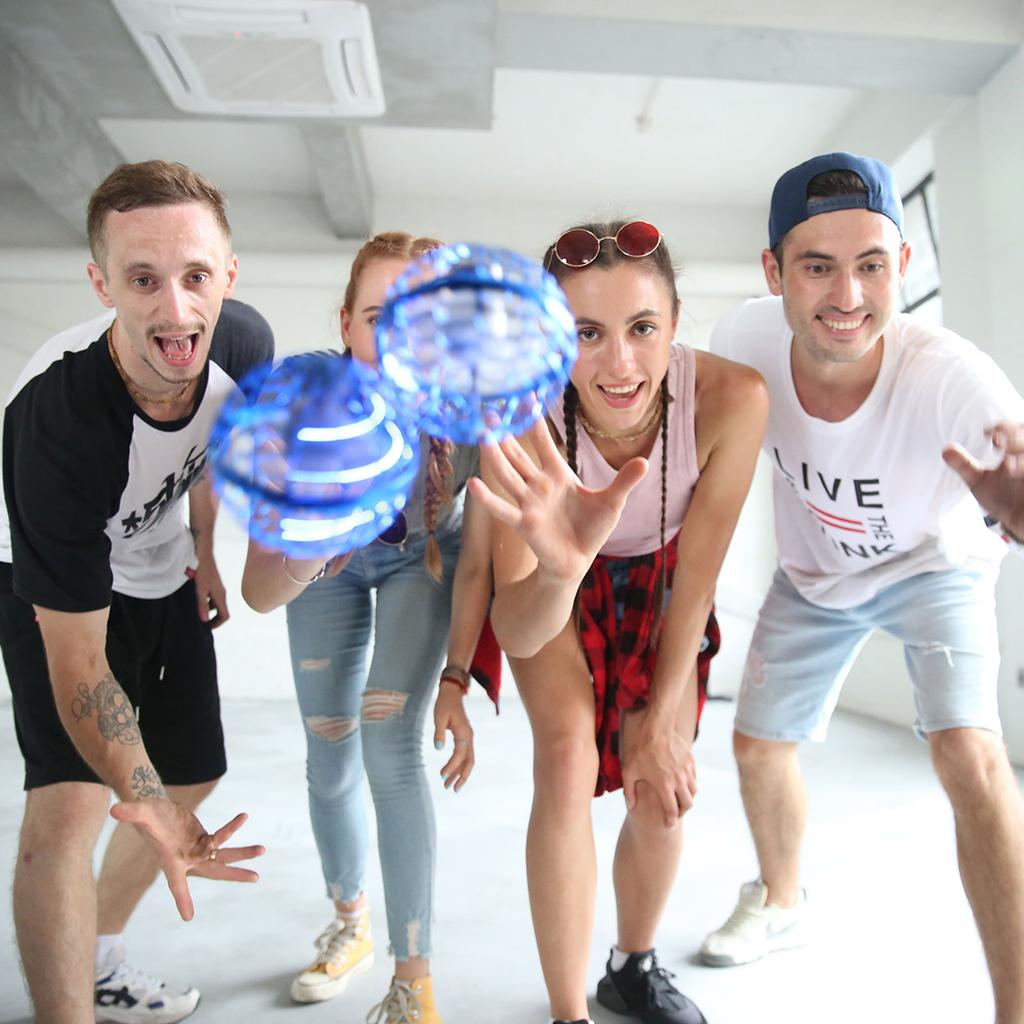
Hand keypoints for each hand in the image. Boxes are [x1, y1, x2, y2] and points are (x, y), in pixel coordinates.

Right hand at [109, 799, 263, 920]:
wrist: (155, 812)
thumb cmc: (146, 816)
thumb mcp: (139, 813)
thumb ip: (130, 813)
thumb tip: (114, 810)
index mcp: (171, 862)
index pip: (176, 883)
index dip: (182, 899)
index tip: (188, 917)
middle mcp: (188, 861)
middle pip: (214, 871)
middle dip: (234, 874)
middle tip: (255, 877)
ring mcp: (198, 851)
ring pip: (224, 856)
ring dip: (243, 853)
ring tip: (263, 849)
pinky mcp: (205, 840)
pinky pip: (223, 837)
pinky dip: (233, 828)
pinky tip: (244, 817)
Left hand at [191, 555, 228, 628]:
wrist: (204, 554)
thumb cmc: (202, 571)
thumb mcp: (200, 589)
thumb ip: (202, 605)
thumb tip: (204, 620)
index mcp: (220, 596)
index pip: (225, 616)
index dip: (217, 624)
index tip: (207, 627)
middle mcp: (221, 593)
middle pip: (222, 611)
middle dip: (213, 619)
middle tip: (201, 623)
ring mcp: (218, 589)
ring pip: (216, 605)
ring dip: (208, 611)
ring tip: (195, 612)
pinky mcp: (213, 584)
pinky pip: (212, 598)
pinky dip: (206, 603)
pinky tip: (194, 600)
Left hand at [432, 682, 474, 790]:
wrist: (452, 693)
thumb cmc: (444, 704)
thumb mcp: (439, 717)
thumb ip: (439, 733)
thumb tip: (438, 749)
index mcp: (464, 732)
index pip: (460, 754)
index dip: (452, 766)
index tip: (442, 776)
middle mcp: (469, 736)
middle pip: (470, 761)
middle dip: (461, 776)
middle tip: (451, 788)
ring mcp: (468, 737)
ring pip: (468, 760)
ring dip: (460, 773)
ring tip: (449, 785)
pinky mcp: (465, 737)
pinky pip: (465, 755)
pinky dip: (460, 765)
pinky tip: (452, 772)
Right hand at [468, 419, 647, 582]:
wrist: (577, 561)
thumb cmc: (591, 529)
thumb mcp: (612, 502)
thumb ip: (624, 481)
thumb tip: (645, 461)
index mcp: (558, 473)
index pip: (543, 442)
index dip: (533, 420)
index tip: (524, 395)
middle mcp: (539, 484)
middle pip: (517, 453)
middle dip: (504, 432)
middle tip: (488, 410)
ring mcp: (529, 502)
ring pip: (508, 474)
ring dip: (495, 456)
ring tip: (481, 436)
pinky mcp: (525, 523)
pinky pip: (504, 508)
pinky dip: (489, 498)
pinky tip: (474, 485)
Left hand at [622, 724, 696, 827]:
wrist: (656, 729)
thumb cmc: (640, 750)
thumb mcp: (628, 771)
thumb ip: (629, 791)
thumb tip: (630, 807)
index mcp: (664, 785)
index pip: (672, 810)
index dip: (671, 820)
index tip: (669, 825)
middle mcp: (678, 780)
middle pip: (688, 804)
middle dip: (683, 812)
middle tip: (676, 812)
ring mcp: (686, 770)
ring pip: (694, 792)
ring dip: (688, 798)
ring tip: (680, 798)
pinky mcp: (690, 761)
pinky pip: (694, 778)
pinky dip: (690, 784)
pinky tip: (683, 783)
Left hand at [944, 421, 1023, 538]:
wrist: (1019, 520)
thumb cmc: (1003, 497)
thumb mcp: (980, 481)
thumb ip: (964, 465)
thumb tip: (945, 450)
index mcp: (1015, 450)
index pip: (1015, 428)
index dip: (1003, 426)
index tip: (988, 434)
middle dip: (1015, 437)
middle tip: (1002, 446)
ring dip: (1022, 453)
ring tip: (1008, 466)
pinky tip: (1013, 471)